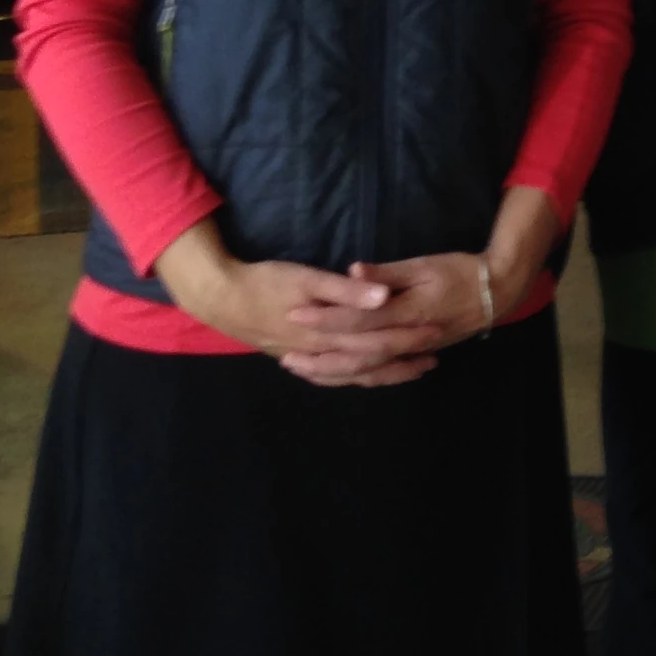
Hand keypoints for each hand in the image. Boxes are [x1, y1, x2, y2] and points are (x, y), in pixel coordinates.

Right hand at [155, 222, 426, 384]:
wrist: (221, 298)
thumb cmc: (266, 282)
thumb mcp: (306, 278)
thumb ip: (346, 290)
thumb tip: (385, 297)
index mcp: (328, 334)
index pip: (378, 341)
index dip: (408, 338)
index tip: (435, 334)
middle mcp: (321, 353)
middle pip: (370, 362)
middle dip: (403, 359)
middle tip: (434, 356)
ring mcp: (308, 359)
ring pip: (353, 374)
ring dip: (384, 373)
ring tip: (413, 371)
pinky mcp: (296, 357)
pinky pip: (333, 376)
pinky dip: (354, 378)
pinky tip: (366, 376)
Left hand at [276, 250, 502, 386]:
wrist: (495, 293)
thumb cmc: (458, 271)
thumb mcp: (424, 265)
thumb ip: (388, 274)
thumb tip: (353, 272)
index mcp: (406, 313)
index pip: (358, 319)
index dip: (326, 317)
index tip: (295, 313)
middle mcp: (405, 339)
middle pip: (356, 353)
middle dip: (319, 354)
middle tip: (285, 356)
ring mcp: (409, 353)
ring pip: (365, 370)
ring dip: (332, 371)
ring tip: (301, 369)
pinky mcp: (413, 356)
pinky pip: (379, 373)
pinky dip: (354, 377)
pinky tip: (334, 376)